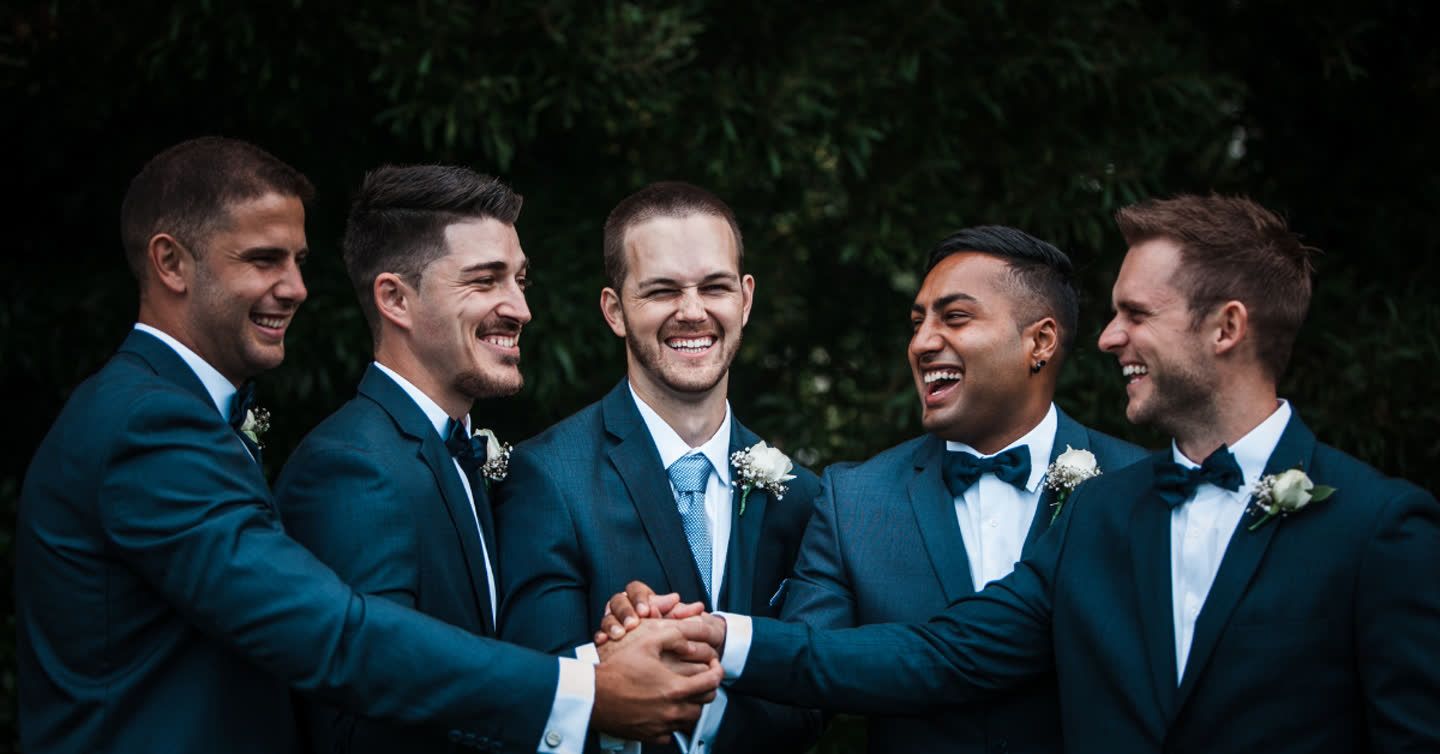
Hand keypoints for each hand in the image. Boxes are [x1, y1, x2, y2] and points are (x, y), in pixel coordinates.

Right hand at [591, 619, 723, 742]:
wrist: (593, 695)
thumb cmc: (616, 671)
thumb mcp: (647, 643)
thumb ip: (673, 636)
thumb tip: (690, 640)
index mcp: (675, 687)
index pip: (712, 682)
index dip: (718, 671)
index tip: (714, 666)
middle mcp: (672, 710)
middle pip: (705, 702)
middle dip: (707, 688)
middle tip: (700, 678)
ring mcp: (662, 725)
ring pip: (690, 719)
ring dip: (691, 705)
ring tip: (683, 693)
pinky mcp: (650, 735)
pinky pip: (671, 734)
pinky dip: (672, 723)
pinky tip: (665, 711)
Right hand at [594, 580, 705, 645]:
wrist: (656, 654)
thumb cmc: (666, 633)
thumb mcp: (675, 623)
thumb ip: (683, 614)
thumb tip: (698, 607)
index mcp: (639, 598)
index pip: (636, 589)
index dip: (640, 598)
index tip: (646, 610)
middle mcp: (624, 607)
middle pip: (618, 601)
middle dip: (625, 612)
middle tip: (633, 624)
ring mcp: (613, 621)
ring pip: (607, 616)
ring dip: (613, 624)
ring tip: (619, 634)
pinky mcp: (606, 636)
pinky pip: (599, 633)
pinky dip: (600, 636)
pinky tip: (603, 642)